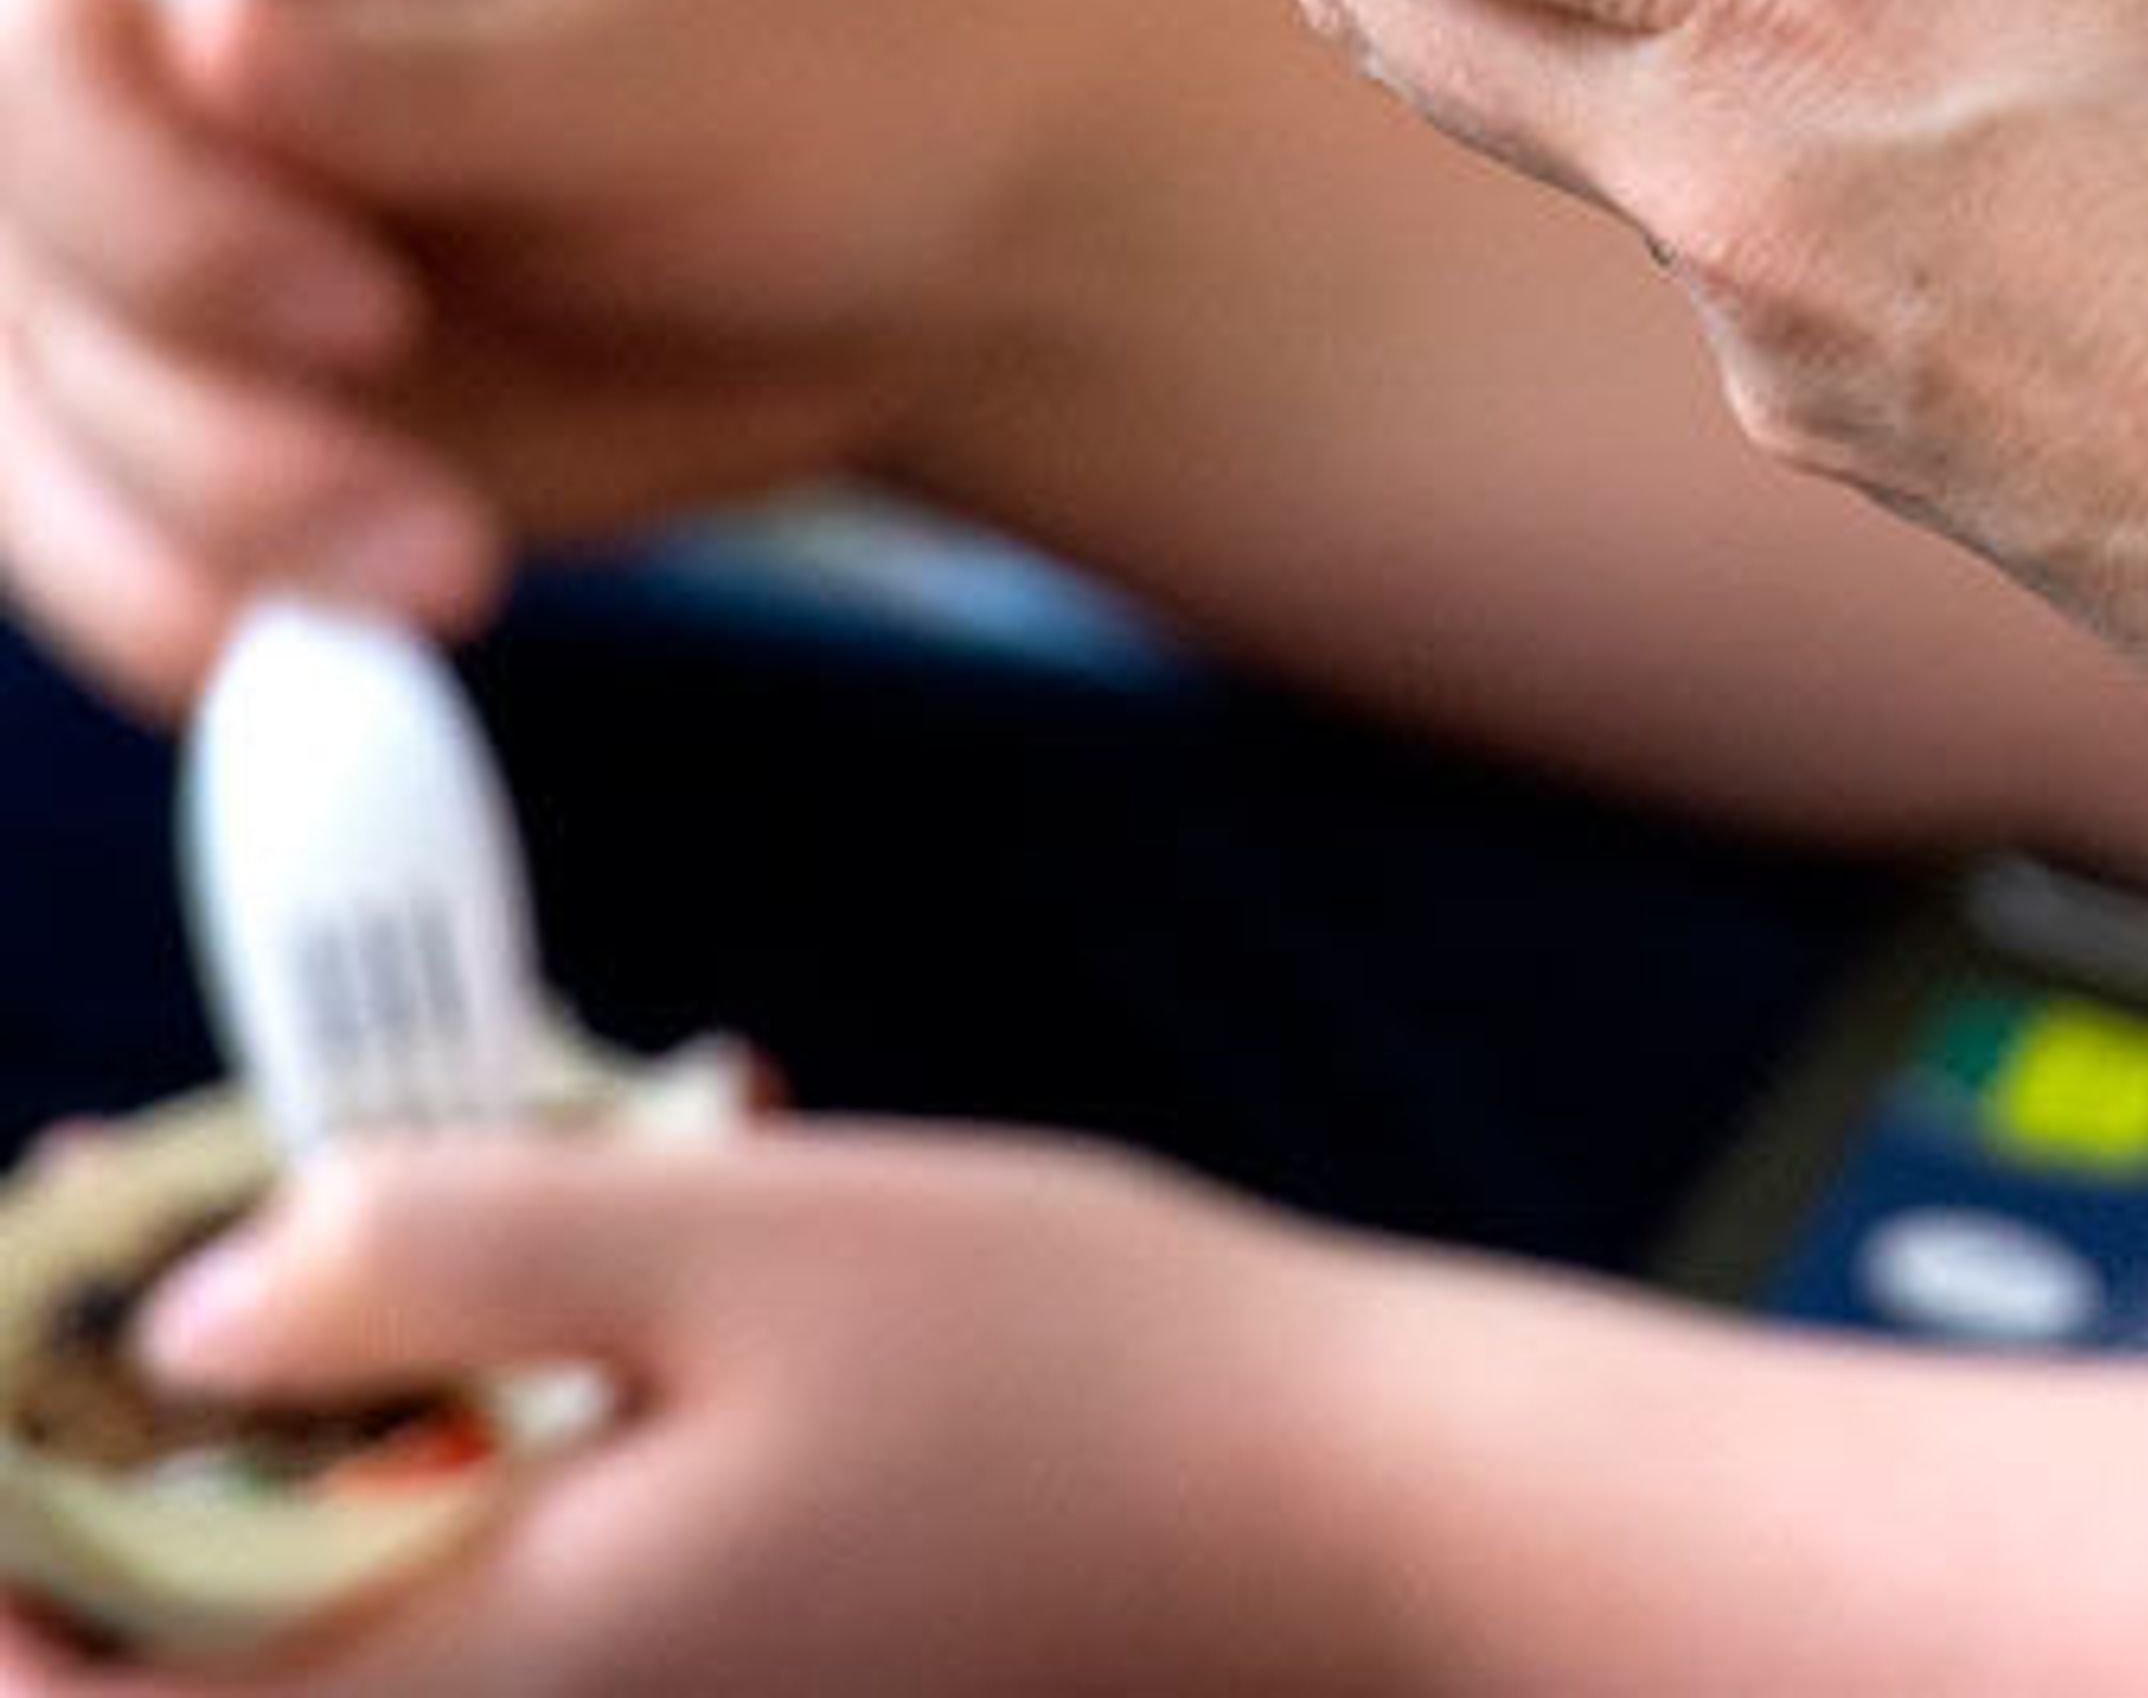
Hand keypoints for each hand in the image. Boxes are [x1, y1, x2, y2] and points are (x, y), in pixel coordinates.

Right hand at [0, 0, 1050, 709]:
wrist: (888, 254)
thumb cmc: (795, 83)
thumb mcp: (651, 54)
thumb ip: (424, 68)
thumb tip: (212, 37)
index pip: (49, 7)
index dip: (138, 181)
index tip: (357, 312)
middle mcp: (144, 63)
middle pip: (23, 240)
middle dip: (203, 412)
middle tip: (428, 529)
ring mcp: (139, 245)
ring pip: (36, 411)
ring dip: (220, 533)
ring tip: (450, 574)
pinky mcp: (177, 406)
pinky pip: (79, 530)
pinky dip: (183, 605)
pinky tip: (327, 647)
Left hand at [0, 1123, 1330, 1694]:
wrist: (1312, 1512)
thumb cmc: (1061, 1361)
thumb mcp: (750, 1235)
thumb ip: (445, 1250)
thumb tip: (185, 1296)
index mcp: (486, 1675)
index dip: (9, 1528)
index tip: (39, 1295)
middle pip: (190, 1658)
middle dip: (152, 1434)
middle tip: (221, 1211)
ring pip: (345, 1609)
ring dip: (319, 1421)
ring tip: (431, 1203)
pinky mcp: (703, 1684)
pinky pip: (492, 1591)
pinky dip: (464, 1445)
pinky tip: (593, 1271)